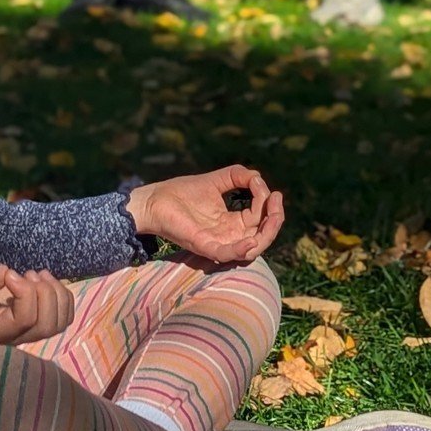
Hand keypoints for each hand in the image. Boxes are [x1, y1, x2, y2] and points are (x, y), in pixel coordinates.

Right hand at [0, 265, 73, 344]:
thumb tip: (5, 272)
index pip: (26, 320)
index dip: (26, 293)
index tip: (10, 274)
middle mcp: (14, 336)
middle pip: (48, 324)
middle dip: (45, 293)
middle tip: (27, 273)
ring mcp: (26, 331)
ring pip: (60, 322)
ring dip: (56, 293)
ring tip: (36, 274)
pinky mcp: (34, 320)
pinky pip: (62, 315)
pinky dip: (61, 295)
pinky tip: (42, 279)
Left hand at [126, 165, 284, 264]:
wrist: (153, 199)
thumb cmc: (181, 192)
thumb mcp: (216, 180)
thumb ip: (238, 176)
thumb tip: (258, 177)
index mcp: (233, 222)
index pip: (261, 220)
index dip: (269, 205)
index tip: (263, 185)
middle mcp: (229, 236)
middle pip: (263, 236)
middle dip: (275, 219)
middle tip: (277, 199)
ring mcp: (218, 243)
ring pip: (252, 248)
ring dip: (267, 234)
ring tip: (272, 213)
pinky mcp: (204, 246)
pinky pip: (228, 254)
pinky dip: (242, 250)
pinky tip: (252, 239)